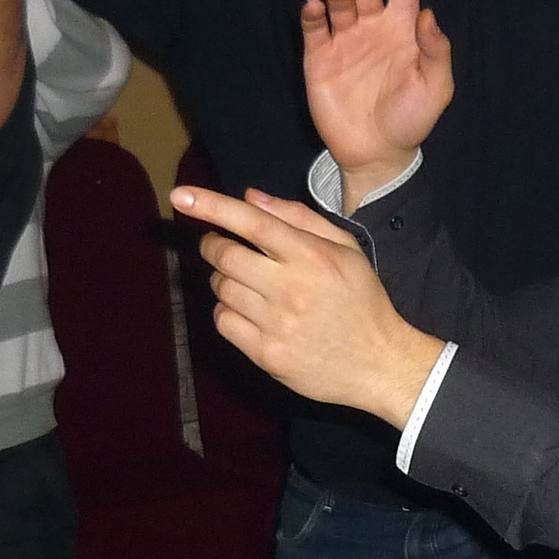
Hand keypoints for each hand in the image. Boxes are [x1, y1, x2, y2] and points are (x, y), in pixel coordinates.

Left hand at [170, 185, 445, 424]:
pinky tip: (247, 310)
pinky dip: (225, 310)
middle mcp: (290, 288)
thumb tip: (251, 198)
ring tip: (245, 282)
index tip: (180, 196)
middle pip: (225, 255)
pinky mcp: (266, 354)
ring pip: (221, 288)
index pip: (251, 223)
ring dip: (222, 279)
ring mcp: (276, 324)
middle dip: (214, 245)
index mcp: (312, 257)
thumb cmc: (363, 301)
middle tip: (221, 246)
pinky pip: (223, 322)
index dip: (211, 206)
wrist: (379, 363)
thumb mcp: (346, 249)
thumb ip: (298, 218)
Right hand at [302, 0, 451, 207]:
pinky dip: (312, 13)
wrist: (376, 154)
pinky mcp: (319, 57)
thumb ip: (436, 51)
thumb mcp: (435, 87)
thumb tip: (428, 13)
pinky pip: (314, 27)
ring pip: (339, 0)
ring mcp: (344, 40)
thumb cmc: (410, 119)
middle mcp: (372, 27)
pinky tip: (315, 8)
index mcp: (403, 28)